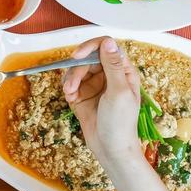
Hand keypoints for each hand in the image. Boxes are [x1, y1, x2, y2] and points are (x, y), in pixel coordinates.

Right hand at [62, 36, 145, 168]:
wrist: (110, 148)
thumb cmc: (121, 122)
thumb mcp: (119, 92)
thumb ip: (113, 65)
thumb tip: (108, 41)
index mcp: (123, 71)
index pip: (106, 47)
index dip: (90, 47)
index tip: (77, 55)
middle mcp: (109, 76)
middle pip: (88, 58)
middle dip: (77, 69)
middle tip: (72, 85)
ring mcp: (95, 85)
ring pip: (76, 70)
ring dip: (70, 80)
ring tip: (71, 93)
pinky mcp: (82, 95)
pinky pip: (70, 82)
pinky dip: (67, 88)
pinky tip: (70, 97)